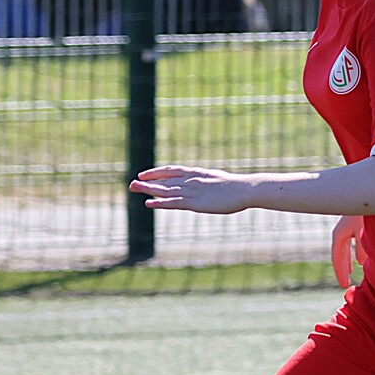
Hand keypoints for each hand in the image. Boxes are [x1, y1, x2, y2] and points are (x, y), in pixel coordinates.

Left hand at [129, 165, 252, 214]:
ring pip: (165, 191)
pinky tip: (148, 203)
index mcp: (195, 173)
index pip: (171, 171)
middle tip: (131, 184)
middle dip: (147, 183)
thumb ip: (205, 181)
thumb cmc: (235, 186)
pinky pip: (173, 203)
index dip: (156, 173)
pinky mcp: (194, 203)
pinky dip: (159, 203)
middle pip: (164, 181)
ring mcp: (191, 191)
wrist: (244, 189)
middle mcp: (190, 180)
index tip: (144, 175)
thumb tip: (203, 184)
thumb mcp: (216, 180)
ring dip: (148, 190)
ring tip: (133, 189)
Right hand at [330, 214, 365, 288]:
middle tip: (345, 282)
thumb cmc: (368, 211)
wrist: (372, 189)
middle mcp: (342, 229)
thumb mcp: (364, 233)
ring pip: (346, 245)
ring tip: (352, 269)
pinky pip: (353, 240)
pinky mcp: (357, 220)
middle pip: (339, 251)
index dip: (340, 272)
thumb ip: (363, 249)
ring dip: (349, 258)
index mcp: (340, 233)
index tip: (344, 285)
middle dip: (342, 267)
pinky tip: (362, 254)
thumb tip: (360, 261)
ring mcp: (348, 224)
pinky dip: (356, 250)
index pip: (337, 257)